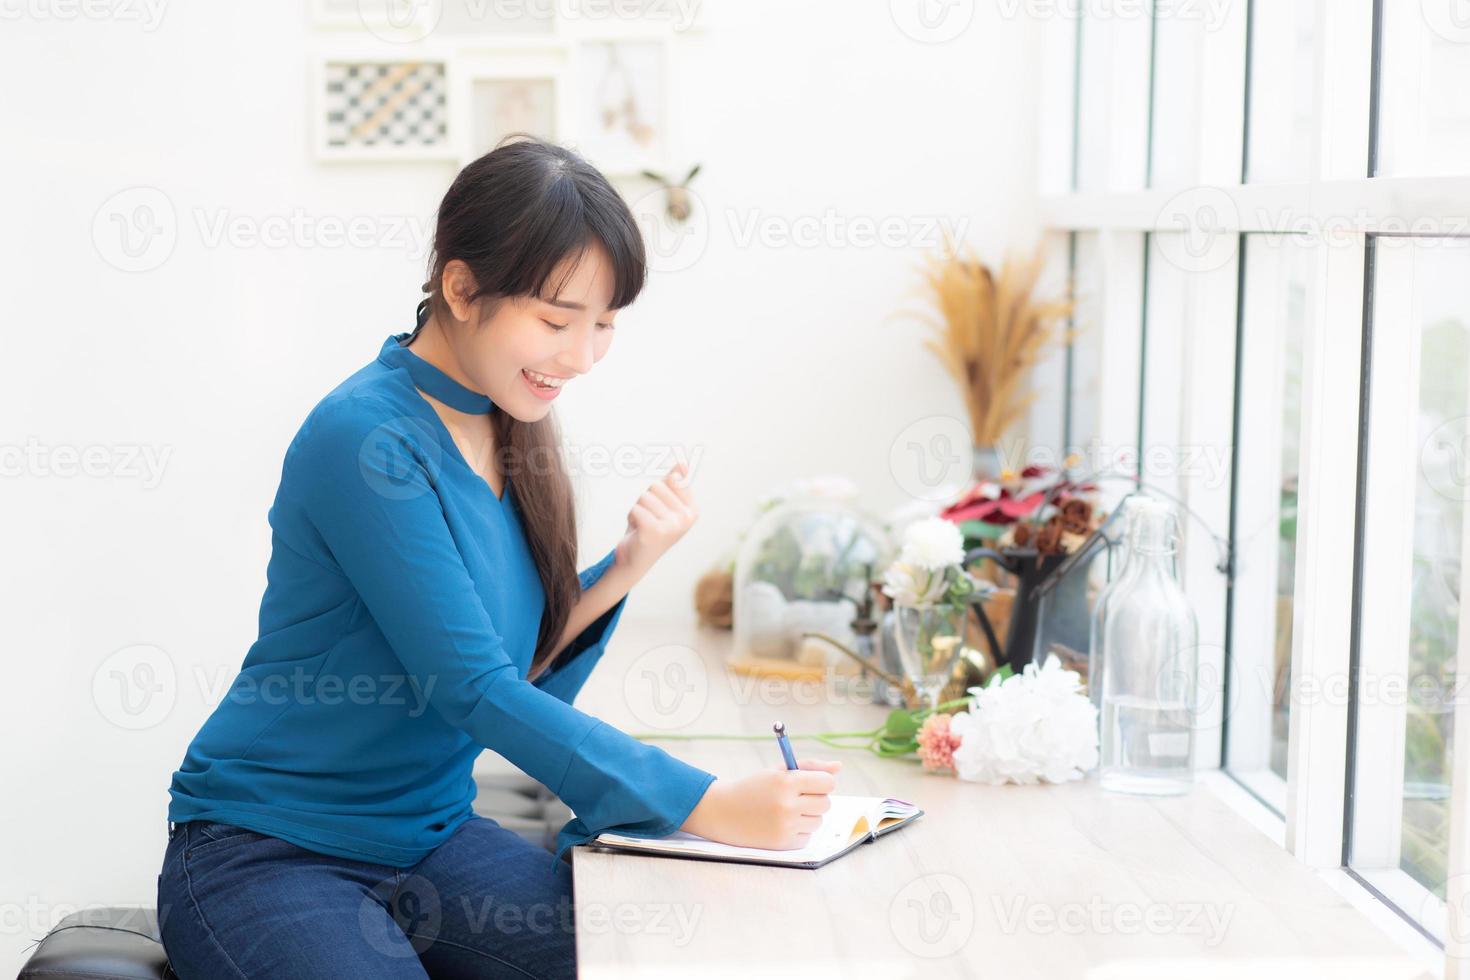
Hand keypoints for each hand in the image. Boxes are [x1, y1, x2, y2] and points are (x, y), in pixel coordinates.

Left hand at [614, 462, 696, 579]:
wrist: (634, 559)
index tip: (660, 509)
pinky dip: (631, 517)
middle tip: (648, 518)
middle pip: (656, 486)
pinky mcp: (655, 531)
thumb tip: (683, 462)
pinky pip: (636, 508)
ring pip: (645, 497)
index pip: (672, 479)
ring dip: (638, 509)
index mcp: (692, 511)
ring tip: (642, 524)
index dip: (659, 491)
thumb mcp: (664, 503)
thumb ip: (675, 483)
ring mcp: (672, 526)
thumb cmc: (649, 527)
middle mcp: (686, 519)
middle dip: (647, 500)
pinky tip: (636, 530)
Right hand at [680, 759, 842, 849]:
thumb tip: (839, 767)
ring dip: (808, 816)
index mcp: (786, 781)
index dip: (822, 782)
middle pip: (826, 803)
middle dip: (816, 799)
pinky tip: (781, 824)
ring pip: (818, 821)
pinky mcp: (783, 844)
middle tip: (797, 797)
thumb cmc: (753, 787)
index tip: (814, 783)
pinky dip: (799, 831)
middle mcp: (787, 804)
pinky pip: (807, 836)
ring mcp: (786, 826)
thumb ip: (810, 767)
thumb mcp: (778, 771)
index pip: (827, 783)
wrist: (723, 812)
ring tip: (787, 811)